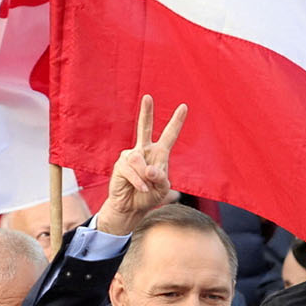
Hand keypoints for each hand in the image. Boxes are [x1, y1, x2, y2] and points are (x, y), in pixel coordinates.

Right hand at [93, 95, 186, 236]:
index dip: (176, 122)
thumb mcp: (162, 189)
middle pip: (144, 128)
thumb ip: (160, 178)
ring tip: (146, 187)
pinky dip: (139, 182)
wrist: (131, 208)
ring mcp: (131, 156)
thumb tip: (148, 168)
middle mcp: (144, 151)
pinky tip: (141, 188)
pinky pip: (132, 170)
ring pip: (139, 161)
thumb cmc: (149, 196)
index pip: (169, 135)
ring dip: (145, 177)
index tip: (184, 107)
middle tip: (148, 97)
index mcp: (159, 154)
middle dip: (146, 112)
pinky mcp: (121, 164)